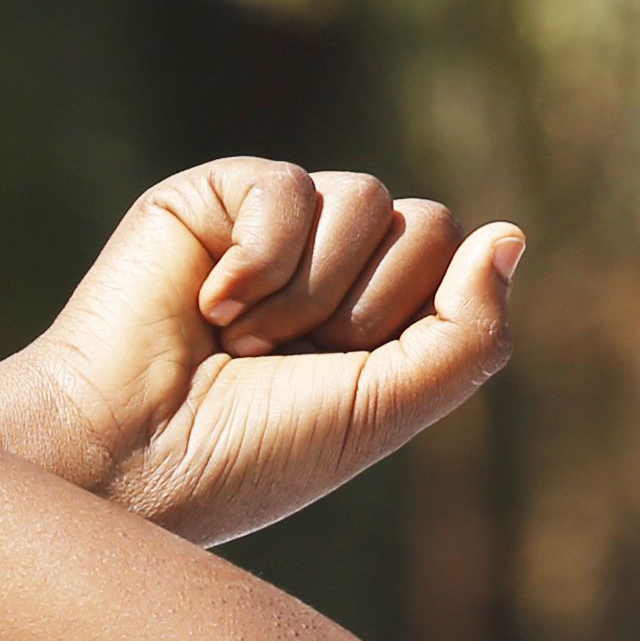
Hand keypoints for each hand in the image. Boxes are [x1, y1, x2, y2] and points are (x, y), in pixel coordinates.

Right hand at [0, 162, 520, 544]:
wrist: (130, 454)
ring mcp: (276, 225)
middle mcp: (333, 264)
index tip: (342, 376)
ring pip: (365, 198)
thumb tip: (509, 232)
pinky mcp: (216, 195)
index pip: (459, 260)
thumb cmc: (249, 453)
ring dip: (306, 293)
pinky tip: (209, 305)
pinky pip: (289, 186)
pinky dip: (259, 260)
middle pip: (426, 224)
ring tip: (239, 343)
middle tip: (284, 362)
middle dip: (363, 309)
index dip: (415, 320)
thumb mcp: (384, 409)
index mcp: (379, 318)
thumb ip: (468, 332)